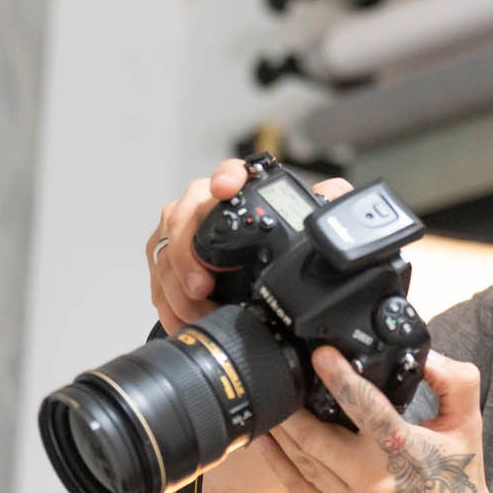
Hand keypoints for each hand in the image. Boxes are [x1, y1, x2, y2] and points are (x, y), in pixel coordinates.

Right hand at [145, 158, 351, 332]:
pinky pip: (159, 275)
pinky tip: (183, 319)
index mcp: (239, 191)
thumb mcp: (305, 224)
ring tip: (199, 311)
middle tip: (201, 286)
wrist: (257, 266)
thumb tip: (333, 193)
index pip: (230, 172)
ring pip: (165, 250)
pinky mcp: (167, 257)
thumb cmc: (279, 240)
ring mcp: (180, 229)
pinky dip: (168, 302)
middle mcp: (204, 203)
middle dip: (187, 254)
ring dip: (177, 286)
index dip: (226, 176)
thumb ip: (324, 204)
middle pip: (182, 216)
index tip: (225, 189)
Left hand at [256, 346, 492, 492]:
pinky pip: (299, 492)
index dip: (341, 379)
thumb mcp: (468, 427)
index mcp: (406, 452)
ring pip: (304, 462)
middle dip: (293, 408)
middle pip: (318, 438)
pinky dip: (277, 464)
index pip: (367, 409)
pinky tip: (263, 442)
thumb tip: (427, 355)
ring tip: (267, 404)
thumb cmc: (459, 480)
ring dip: (280, 432)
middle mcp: (375, 482)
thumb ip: (457, 382)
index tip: (320, 356)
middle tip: (281, 379)